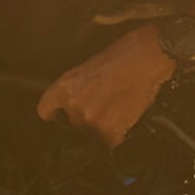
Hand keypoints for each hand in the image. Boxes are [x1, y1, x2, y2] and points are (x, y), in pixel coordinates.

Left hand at [36, 26, 175, 147]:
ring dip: (106, 125)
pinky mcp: (112, 129)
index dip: (56, 114)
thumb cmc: (122, 55)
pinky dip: (120, 132)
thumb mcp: (88, 67)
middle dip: (88, 117)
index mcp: (64, 88)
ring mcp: (92, 119)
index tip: (60, 116)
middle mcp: (74, 105)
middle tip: (106, 103)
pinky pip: (112, 140)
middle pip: (74, 124)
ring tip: (120, 106)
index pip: (46, 111)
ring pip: (94, 133)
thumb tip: (72, 103)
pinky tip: (128, 116)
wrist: (148, 56)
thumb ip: (74, 88)